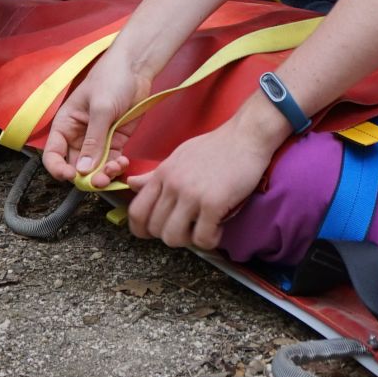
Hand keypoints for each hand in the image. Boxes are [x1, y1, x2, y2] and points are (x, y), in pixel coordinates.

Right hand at [43, 52, 154, 182]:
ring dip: (104, 174)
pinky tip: (123, 163)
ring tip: (115, 169)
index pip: (53, 153)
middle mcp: (79, 136)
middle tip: (100, 180)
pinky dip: (116, 166)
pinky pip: (111, 161)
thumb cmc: (111, 79)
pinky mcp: (115, 141)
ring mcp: (98, 140)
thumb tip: (83, 169)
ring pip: (95, 167)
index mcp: (66, 125)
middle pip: (76, 166)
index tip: (70, 176)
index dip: (58, 168)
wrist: (136, 68)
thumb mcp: (101, 108)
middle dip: (87, 177)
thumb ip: (93, 140)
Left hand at [125, 120, 276, 248]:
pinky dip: (210, 240)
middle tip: (189, 228)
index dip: (141, 229)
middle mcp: (173, 184)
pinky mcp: (213, 203)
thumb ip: (156, 174)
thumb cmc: (216, 146)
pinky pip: (202, 238)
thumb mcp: (179, 156)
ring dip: (189, 240)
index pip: (136, 211)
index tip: (154, 233)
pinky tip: (219, 227)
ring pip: (173, 237)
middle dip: (171, 235)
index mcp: (163, 174)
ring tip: (204, 228)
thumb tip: (131, 184)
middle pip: (155, 228)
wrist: (247, 136)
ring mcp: (191, 194)